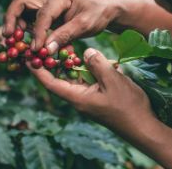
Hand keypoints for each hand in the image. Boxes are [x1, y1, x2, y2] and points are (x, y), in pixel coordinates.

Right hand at [4, 0, 122, 53]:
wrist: (106, 10)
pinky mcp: (47, 12)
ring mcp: (47, 3)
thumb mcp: (85, 25)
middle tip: (8, 37)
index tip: (36, 49)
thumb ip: (65, 36)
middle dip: (12, 19)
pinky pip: (30, 18)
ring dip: (16, 24)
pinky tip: (28, 42)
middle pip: (21, 2)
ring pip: (22, 10)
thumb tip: (46, 50)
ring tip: (15, 41)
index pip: (42, 14)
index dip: (37, 33)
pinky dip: (26, 29)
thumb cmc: (98, 15)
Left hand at [26, 48, 154, 132]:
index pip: (51, 83)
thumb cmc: (127, 106)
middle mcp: (79, 98)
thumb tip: (86, 52)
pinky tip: (92, 60)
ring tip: (68, 48)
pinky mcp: (98, 97)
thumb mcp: (112, 81)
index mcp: (77, 97)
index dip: (38, 70)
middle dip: (54, 62)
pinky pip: (87, 81)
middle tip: (49, 45)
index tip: (29, 57)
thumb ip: (97, 64)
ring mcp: (89, 98)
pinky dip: (87, 70)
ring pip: (75, 78)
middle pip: (61, 79)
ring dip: (72, 65)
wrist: (143, 125)